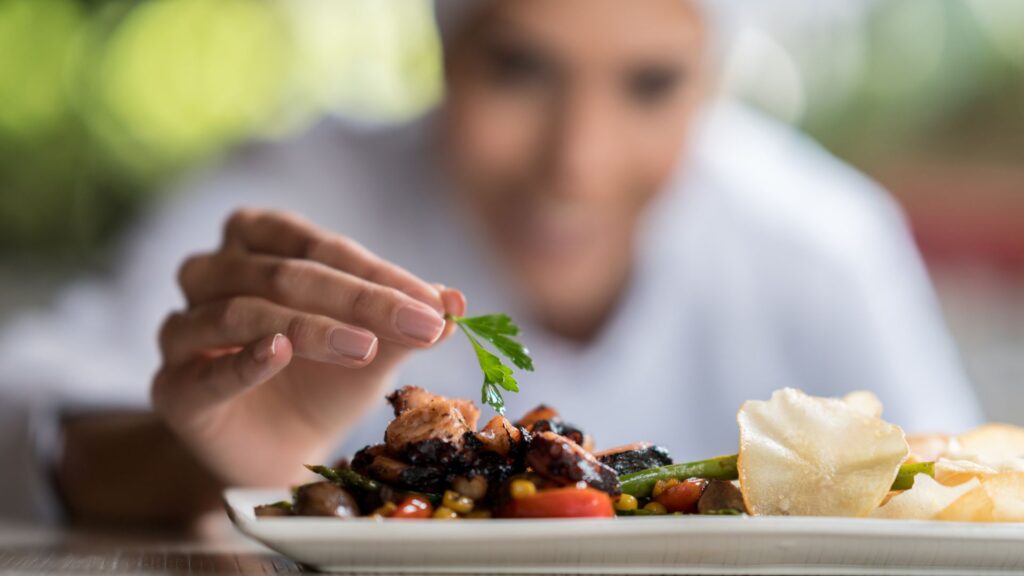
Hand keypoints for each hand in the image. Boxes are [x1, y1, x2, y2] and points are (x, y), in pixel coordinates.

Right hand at [151, 208, 464, 486]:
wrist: (284, 448)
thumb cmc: (325, 379)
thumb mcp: (374, 344)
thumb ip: (406, 320)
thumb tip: (457, 302)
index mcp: (257, 242)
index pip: (320, 246)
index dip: (379, 273)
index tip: (436, 304)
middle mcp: (211, 274)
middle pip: (282, 272)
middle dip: (358, 298)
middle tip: (419, 323)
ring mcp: (184, 330)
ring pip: (240, 311)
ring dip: (308, 327)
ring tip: (365, 348)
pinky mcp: (174, 388)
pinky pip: (204, 370)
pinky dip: (244, 361)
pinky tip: (279, 356)